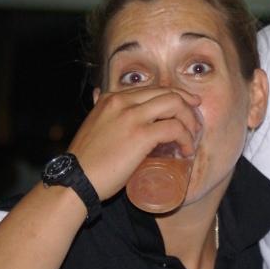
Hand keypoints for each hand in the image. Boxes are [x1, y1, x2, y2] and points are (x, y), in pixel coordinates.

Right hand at [68, 87, 201, 199]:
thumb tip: (97, 96)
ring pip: (175, 105)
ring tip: (192, 136)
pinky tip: (186, 149)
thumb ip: (100, 111)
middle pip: (166, 92)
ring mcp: (132, 116)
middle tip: (195, 118)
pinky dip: (185, 137)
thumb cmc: (85, 160)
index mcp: (111, 98)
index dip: (172, 96)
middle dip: (186, 103)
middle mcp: (122, 101)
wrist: (75, 179)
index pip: (151, 89)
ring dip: (189, 120)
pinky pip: (174, 128)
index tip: (184, 105)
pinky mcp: (140, 135)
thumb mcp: (92, 125)